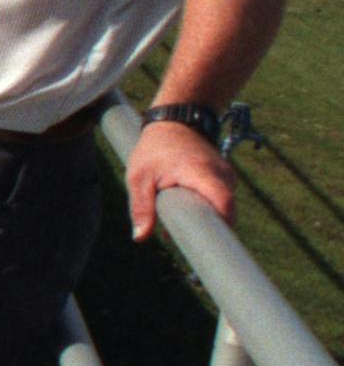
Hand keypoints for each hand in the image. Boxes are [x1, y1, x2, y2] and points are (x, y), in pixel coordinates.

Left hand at [128, 120, 236, 240]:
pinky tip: (185, 209)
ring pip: (222, 207)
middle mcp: (221, 174)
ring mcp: (227, 175)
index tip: (208, 244)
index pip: (223, 201)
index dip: (221, 224)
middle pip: (225, 210)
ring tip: (176, 220)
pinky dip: (205, 207)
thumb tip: (140, 238)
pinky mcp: (226, 178)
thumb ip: (140, 207)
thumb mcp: (139, 177)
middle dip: (206, 228)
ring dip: (203, 217)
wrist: (175, 121)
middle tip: (181, 238)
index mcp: (200, 172)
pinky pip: (220, 200)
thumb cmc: (154, 149)